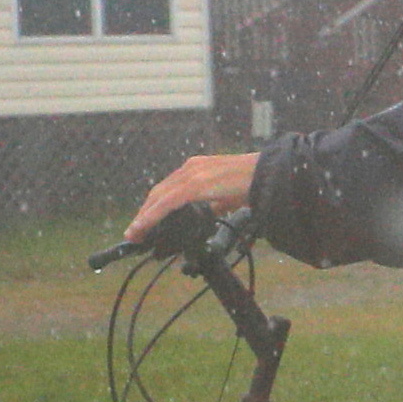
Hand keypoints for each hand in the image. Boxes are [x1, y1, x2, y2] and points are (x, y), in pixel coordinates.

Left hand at [124, 151, 259, 243]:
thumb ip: (212, 207)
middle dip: (144, 213)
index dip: (153, 207)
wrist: (268, 176)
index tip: (145, 222)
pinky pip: (167, 203)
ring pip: (158, 197)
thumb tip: (204, 222)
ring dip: (144, 217)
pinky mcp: (195, 184)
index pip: (168, 189)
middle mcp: (191, 168)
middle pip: (158, 192)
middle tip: (135, 232)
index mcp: (197, 169)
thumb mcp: (226, 197)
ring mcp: (192, 174)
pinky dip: (152, 216)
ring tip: (134, 234)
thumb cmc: (252, 184)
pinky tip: (144, 227)